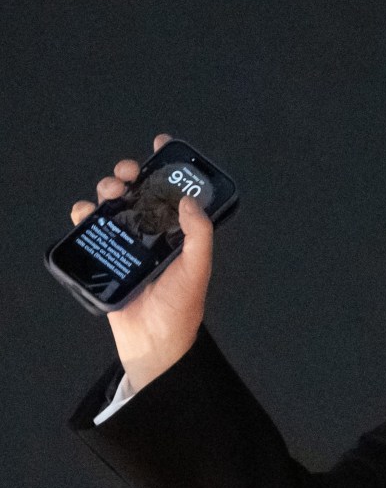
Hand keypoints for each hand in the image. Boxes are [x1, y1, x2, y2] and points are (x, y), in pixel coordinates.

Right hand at [70, 134, 213, 391]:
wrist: (153, 342)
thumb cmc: (180, 308)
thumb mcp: (198, 268)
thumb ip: (199, 235)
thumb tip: (189, 201)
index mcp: (179, 232)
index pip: (173, 191)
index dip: (167, 166)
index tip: (161, 144)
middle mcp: (153, 232)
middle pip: (138, 191)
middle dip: (130, 174)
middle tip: (128, 174)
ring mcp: (128, 244)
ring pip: (112, 205)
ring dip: (107, 190)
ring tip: (110, 194)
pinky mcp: (106, 257)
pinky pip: (90, 229)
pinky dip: (84, 215)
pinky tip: (87, 214)